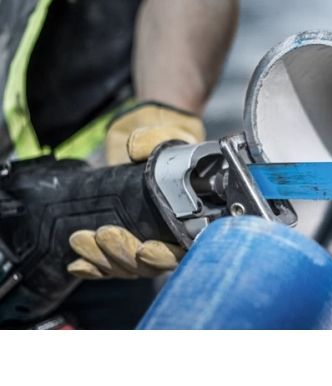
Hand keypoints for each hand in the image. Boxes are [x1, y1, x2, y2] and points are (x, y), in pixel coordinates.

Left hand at [67, 102, 204, 278]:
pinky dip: (92, 267)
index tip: (144, 249)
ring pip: (126, 266)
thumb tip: (135, 148)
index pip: (181, 249)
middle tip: (105, 234)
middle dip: (123, 254)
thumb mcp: (163, 131)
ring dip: (102, 259)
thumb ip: (154, 138)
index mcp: (189, 212)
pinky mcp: (121, 238)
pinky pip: (108, 264)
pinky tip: (77, 264)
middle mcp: (168, 232)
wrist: (142, 133)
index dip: (163, 256)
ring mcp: (143, 238)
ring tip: (81, 240)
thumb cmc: (162, 134)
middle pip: (148, 263)